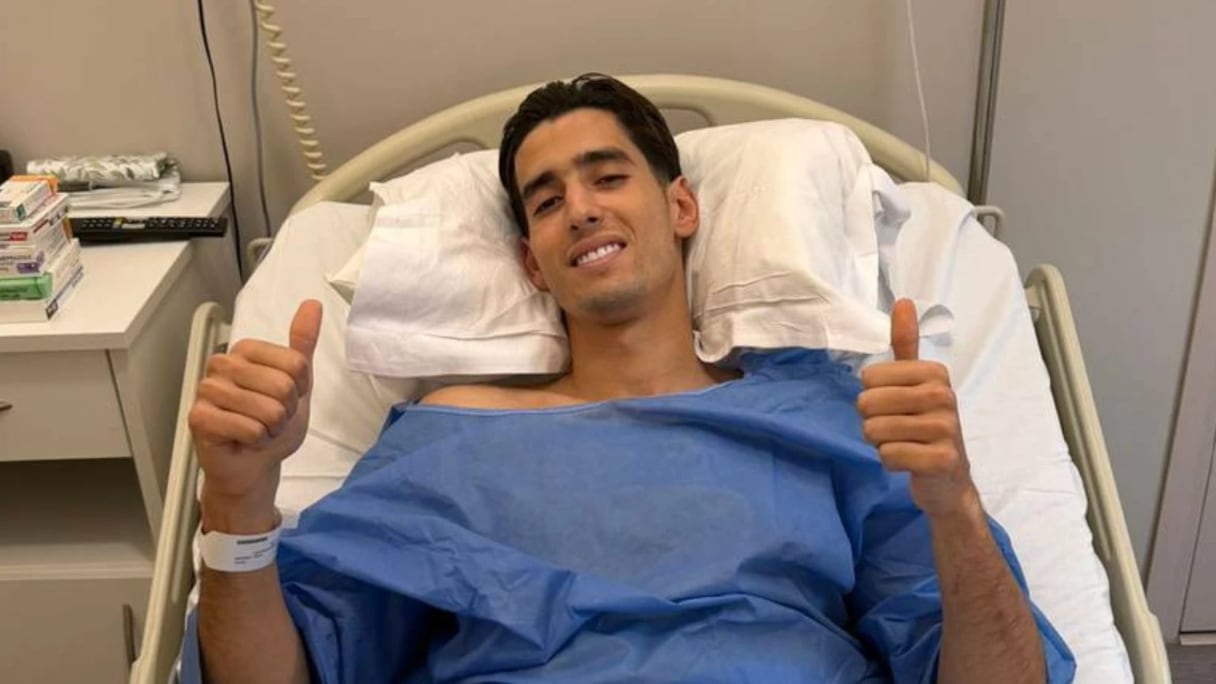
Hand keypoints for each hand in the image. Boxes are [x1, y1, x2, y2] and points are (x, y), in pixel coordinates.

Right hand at [188, 300, 321, 528]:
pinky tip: (243, 440)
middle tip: (270, 419)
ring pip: (267, 408)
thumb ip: (302, 344)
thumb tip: (312, 304)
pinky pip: (248, 427)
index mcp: (245, 350)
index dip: (299, 390)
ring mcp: (207, 389)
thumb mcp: (298, 383)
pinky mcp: (199, 417)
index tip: (285, 400)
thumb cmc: (272, 423)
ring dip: (271, 428)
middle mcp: (222, 364)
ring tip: (257, 429)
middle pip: (282, 385)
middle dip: (285, 411)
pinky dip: (255, 440)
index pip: (296, 363)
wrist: (254, 464)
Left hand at [856, 299, 979, 518]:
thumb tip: (903, 300)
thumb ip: (905, 344)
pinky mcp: (942, 460)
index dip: (872, 396)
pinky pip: (889, 455)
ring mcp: (946, 429)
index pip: (868, 378)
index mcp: (934, 373)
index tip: (896, 406)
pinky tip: (910, 462)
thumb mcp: (916, 382)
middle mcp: (944, 396)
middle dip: (872, 422)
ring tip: (903, 444)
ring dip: (881, 442)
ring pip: (874, 430)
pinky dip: (891, 462)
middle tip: (897, 429)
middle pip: (867, 403)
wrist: (949, 479)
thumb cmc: (925, 425)